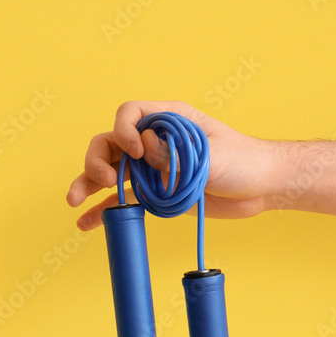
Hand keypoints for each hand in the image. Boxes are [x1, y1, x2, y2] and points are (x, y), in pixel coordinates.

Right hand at [66, 100, 278, 229]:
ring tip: (74, 201)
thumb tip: (144, 153)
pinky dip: (103, 210)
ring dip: (88, 184)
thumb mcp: (211, 155)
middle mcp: (154, 140)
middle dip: (97, 160)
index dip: (123, 129)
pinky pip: (121, 200)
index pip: (130, 113)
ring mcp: (151, 167)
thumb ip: (175, 155)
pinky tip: (86, 223)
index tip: (134, 152)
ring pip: (109, 171)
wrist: (262, 187)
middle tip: (105, 181)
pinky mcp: (153, 192)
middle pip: (110, 142)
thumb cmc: (244, 160)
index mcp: (169, 120)